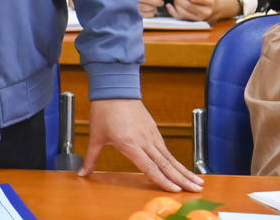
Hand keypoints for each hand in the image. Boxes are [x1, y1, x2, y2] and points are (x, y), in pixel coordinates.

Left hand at [79, 98, 202, 191]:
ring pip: (170, 157)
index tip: (175, 190)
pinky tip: (183, 169)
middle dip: (182, 179)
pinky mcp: (154, 130)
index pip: (149, 167)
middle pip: (166, 164)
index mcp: (130, 144)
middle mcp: (144, 141)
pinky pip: (167, 149)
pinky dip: (176, 161)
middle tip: (197, 191)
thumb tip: (82, 173)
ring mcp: (151, 135)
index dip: (162, 180)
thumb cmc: (104, 111)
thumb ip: (91, 158)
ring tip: (198, 183)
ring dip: (184, 171)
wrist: (114, 89)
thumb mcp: (96, 136)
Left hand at [164, 0, 215, 20]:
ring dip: (175, 3)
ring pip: (182, 12)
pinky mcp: (192, 21)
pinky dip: (172, 11)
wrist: (213, 7)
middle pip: (187, 5)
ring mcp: (198, 18)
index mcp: (209, 2)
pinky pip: (179, 17)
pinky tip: (169, 5)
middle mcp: (205, 12)